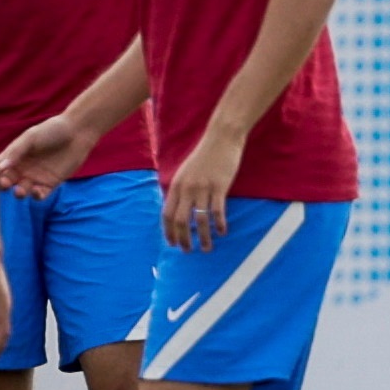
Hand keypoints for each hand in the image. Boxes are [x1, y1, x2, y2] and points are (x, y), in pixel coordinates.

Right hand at [0, 115, 95, 199]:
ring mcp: (35, 177)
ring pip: (21, 190)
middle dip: (2, 185)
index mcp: (13, 156)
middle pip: (6, 182)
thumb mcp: (31, 138)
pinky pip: (39, 195)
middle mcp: (21, 168)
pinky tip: (37, 191)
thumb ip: (16, 152)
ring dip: (19, 193)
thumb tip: (1, 167)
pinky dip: (36, 196)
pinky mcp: (50, 184)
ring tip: (20, 190)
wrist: (77, 132)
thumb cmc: (51, 130)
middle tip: (4, 184)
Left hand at [163, 129, 243, 250]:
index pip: (166, 214)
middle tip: (188, 251)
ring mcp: (203, 188)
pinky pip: (217, 211)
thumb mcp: (185, 172)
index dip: (168, 231)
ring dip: (202, 237)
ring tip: (207, 248)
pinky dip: (219, 224)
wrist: (221, 139)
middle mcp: (186, 189)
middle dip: (183, 239)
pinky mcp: (219, 187)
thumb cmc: (204, 156)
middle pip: (180, 221)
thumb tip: (177, 207)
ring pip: (199, 220)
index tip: (172, 244)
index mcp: (175, 186)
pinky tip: (222, 232)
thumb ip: (180, 189)